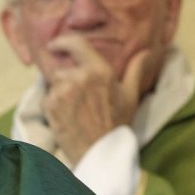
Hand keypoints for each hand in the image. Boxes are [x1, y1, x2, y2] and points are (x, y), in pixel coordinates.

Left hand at [43, 35, 150, 164]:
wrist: (99, 152)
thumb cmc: (116, 124)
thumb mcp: (131, 95)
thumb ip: (136, 70)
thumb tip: (147, 52)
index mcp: (99, 71)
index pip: (75, 44)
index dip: (62, 41)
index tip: (55, 44)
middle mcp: (78, 77)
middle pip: (63, 69)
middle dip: (68, 80)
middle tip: (80, 99)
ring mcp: (62, 91)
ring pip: (54, 84)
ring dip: (60, 92)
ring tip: (75, 109)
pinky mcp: (50, 105)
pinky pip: (47, 98)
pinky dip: (53, 105)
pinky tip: (67, 116)